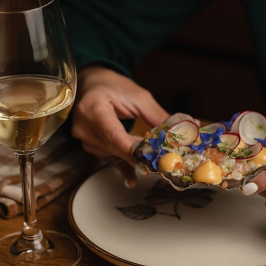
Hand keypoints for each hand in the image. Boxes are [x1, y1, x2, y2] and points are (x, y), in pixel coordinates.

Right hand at [71, 66, 168, 185]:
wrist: (91, 85)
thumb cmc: (113, 86)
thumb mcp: (137, 96)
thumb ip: (156, 115)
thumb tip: (179, 132)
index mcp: (93, 108)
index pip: (114, 136)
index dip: (133, 151)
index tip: (153, 159)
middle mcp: (85, 127)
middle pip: (116, 148)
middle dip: (142, 155)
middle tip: (167, 161)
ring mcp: (85, 139)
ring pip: (116, 155)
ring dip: (137, 157)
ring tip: (157, 157)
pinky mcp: (91, 147)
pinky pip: (110, 159)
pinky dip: (125, 165)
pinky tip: (132, 180)